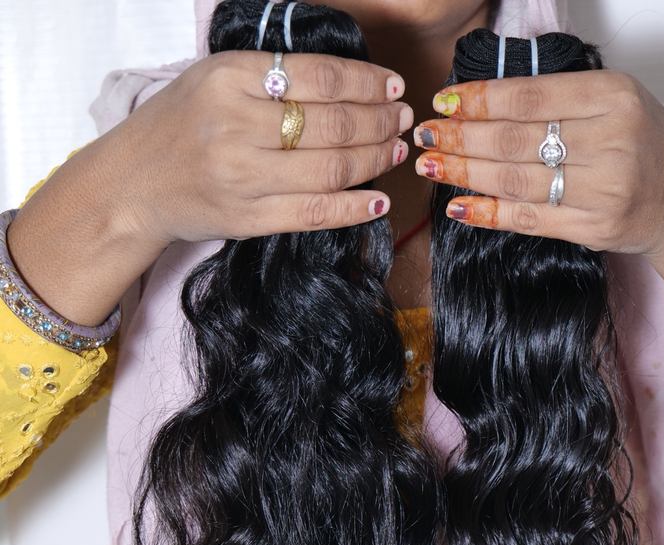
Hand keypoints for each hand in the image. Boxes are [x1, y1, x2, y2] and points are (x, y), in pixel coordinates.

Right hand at [109, 50, 413, 243]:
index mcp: (230, 77)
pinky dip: (354, 208)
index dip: (367, 82)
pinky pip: (315, 214)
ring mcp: (243, 177)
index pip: (320, 77)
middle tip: (401, 119)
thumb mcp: (214, 79)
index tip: (392, 85)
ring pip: (330, 169)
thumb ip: (272, 76)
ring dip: (374, 160)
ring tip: (395, 150)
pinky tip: (378, 201)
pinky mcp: (248, 219)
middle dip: (379, 121)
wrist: (132, 185)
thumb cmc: (179, 126)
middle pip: (333, 124)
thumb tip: (348, 84)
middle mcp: (236, 125)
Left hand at [411, 71, 663, 298]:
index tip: (444, 103)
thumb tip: (483, 102)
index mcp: (615, 95)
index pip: (530, 96)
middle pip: (517, 138)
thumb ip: (561, 99)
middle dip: (462, 138)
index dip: (479, 100)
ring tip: (431, 167)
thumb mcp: (616, 103)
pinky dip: (490, 213)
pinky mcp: (594, 228)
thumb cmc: (646, 148)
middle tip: (424, 137)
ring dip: (466, 174)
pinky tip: (460, 206)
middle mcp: (612, 140)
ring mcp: (604, 189)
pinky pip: (529, 219)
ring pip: (518, 180)